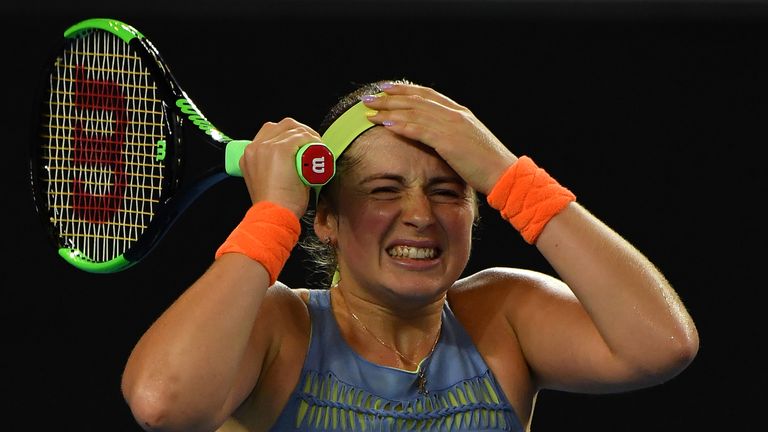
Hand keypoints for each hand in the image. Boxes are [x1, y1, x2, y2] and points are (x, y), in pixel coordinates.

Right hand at [239, 118, 318, 217]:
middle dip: (301, 130)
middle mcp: (255, 147)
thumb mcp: (266, 183)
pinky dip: (313, 140)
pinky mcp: (280, 150)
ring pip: (293, 129)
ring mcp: (266, 147)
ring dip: (310, 135)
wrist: (273, 216)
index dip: (289, 134)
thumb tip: (293, 166)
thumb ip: (272, 171)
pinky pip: (302, 136)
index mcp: (249, 154)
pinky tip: (320, 148)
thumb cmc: (275, 206)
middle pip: (282, 126)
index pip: (271, 131)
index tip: (302, 143)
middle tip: (314, 143)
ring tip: (320, 148)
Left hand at [362, 83, 516, 194]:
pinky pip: (420, 130)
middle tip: (370, 98)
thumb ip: (452, 134)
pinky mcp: (448, 142)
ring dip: (389, 110)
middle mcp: (455, 114)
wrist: (504, 174)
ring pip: (414, 112)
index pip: (427, 94)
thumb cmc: (487, 164)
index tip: (386, 89)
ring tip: (370, 111)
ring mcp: (452, 126)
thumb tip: (434, 137)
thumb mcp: (469, 142)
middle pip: (416, 101)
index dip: (405, 90)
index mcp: (460, 112)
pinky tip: (386, 124)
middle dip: (390, 98)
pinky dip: (401, 125)